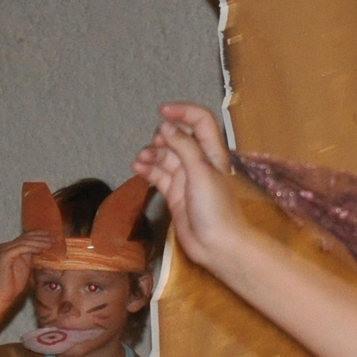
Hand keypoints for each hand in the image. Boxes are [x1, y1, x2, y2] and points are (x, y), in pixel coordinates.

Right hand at [0, 232, 57, 306]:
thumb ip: (32, 256)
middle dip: (42, 237)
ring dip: (40, 242)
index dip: (40, 235)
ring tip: (51, 244)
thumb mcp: (27, 266)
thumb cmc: (14, 284)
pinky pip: (21, 248)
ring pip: (25, 242)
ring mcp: (4, 250)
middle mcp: (6, 246)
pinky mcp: (5, 255)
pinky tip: (42, 249)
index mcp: (11, 248)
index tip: (53, 236)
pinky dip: (33, 248)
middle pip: (26, 237)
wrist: (3, 295)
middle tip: (55, 238)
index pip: (27, 237)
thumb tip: (45, 248)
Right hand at [136, 104, 245, 268]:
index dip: (183, 111)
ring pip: (164, 156)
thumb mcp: (201, 171)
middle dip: (163, 137)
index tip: (163, 112)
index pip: (200, 120)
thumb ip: (184, 146)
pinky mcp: (174, 194)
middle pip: (178, 137)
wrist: (218, 246)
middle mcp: (199, 162)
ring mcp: (186, 178)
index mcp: (212, 152)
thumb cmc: (217, 210)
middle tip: (156, 146)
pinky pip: (158, 175)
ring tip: (142, 160)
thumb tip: (166, 127)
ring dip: (151, 154)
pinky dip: (147, 169)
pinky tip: (138, 168)